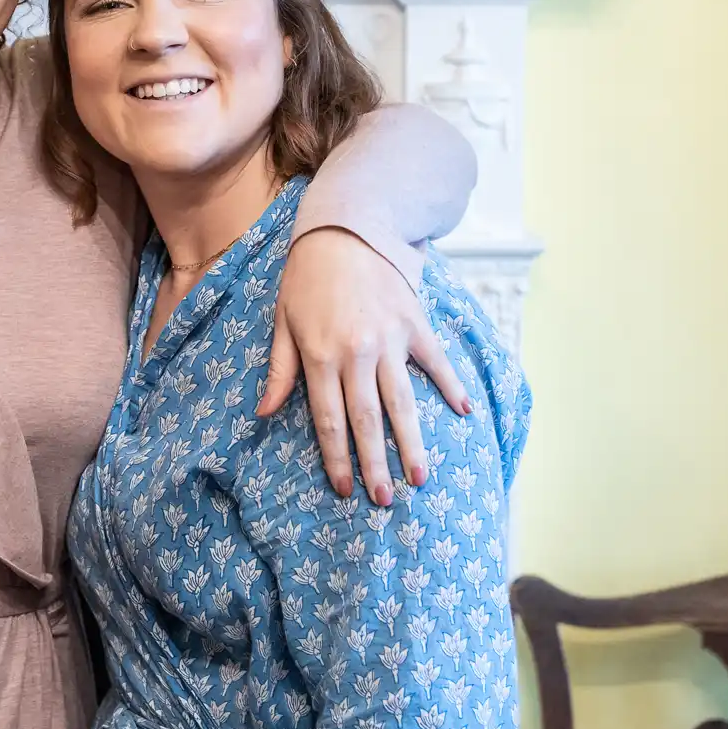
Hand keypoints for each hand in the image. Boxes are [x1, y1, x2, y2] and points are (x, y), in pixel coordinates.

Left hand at [258, 228, 472, 505]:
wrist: (345, 229)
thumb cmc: (306, 279)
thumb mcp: (283, 322)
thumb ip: (279, 370)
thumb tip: (264, 412)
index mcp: (320, 356)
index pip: (329, 419)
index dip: (336, 457)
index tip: (345, 488)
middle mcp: (357, 353)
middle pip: (367, 420)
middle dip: (375, 463)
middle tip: (384, 499)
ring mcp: (391, 339)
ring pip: (403, 401)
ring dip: (412, 442)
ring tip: (420, 477)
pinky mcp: (415, 323)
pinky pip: (436, 361)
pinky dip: (451, 386)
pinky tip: (464, 413)